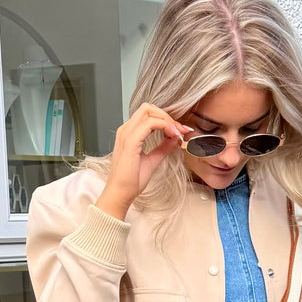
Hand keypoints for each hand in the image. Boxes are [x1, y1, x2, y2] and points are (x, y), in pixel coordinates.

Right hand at [96, 103, 190, 220]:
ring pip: (149, 112)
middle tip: (179, 130)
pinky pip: (150, 124)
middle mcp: (126, 130)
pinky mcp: (131, 141)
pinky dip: (164, 126)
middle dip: (167, 116)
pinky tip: (172, 136)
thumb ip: (163, 148)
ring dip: (167, 120)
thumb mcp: (152, 160)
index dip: (166, 120)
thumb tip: (176, 139)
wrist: (121, 193)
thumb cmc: (131, 180)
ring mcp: (127, 134)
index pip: (148, 115)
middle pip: (148, 108)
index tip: (180, 131)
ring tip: (177, 134)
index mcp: (129, 133)